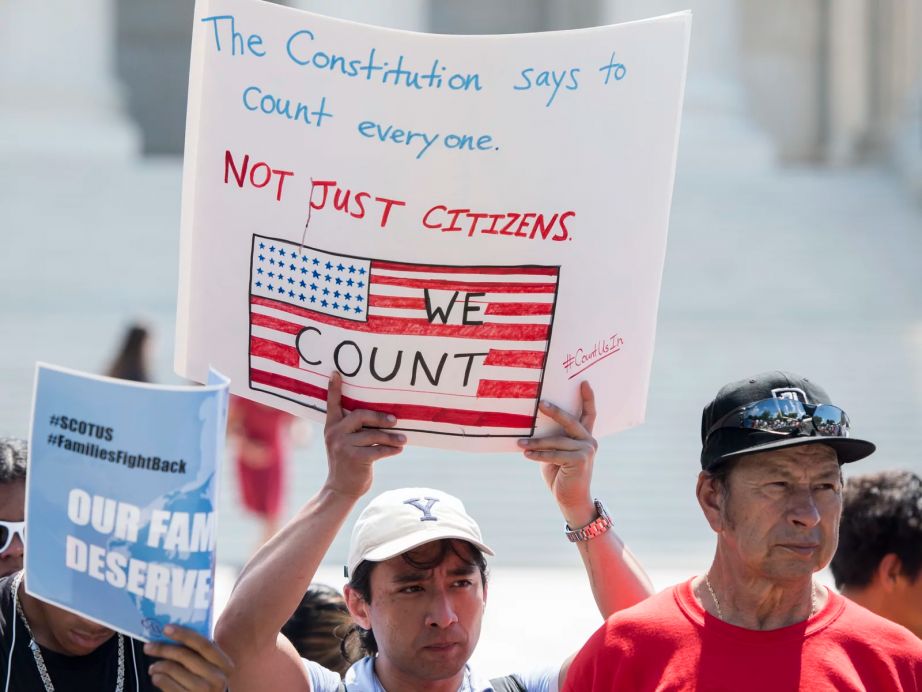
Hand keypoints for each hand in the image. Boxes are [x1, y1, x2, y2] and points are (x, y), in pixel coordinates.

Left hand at [144, 625, 232, 691]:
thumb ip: (201, 654)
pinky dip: (158, 678)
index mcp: (225, 665)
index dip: (184, 634)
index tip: (166, 628)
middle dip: (164, 649)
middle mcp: (217, 679)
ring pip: (173, 669)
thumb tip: (174, 633)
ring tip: (153, 667)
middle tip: (148, 646)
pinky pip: (167, 684)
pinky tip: (157, 677)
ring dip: (158, 665)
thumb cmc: (206, 684)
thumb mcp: (211, 669)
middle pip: (185, 656)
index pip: (204, 644)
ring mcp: (203, 691)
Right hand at [323, 371, 405, 498]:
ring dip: (392, 437)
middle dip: (380, 417)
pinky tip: (399, 449)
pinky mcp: (355, 459)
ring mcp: (343, 446)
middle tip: (394, 420)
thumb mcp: (344, 443)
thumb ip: (354, 429)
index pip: (332, 404)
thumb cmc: (348, 462)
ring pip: (374, 435)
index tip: (336, 373)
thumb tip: (383, 417)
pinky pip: (379, 449)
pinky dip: (392, 449)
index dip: (334, 388)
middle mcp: (335, 433)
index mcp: (332, 426)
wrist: (341, 489)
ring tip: (403, 439)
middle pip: (361, 415)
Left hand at [518, 381, 597, 524]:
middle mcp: (589, 441)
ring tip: (520, 443)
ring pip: (557, 440)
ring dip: (536, 442)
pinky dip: (538, 454)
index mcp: (584, 437)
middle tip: (540, 403)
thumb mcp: (554, 454)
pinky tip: (526, 454)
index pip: (589, 414)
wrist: (571, 500)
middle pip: (570, 420)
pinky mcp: (580, 460)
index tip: (583, 382)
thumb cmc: (560, 475)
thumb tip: (531, 428)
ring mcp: (587, 450)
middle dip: (554, 411)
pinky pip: (554, 454)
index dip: (587, 398)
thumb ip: (552, 440)